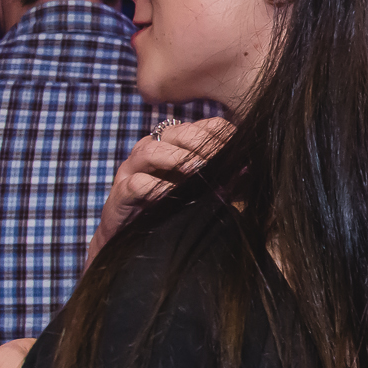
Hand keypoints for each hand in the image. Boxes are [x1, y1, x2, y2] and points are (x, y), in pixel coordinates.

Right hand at [85, 117, 233, 263]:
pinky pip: (136, 183)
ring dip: (175, 157)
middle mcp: (152, 150)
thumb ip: (222, 179)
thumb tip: (247, 169)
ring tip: (196, 168)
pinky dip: (154, 186)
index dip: (218, 131)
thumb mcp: (202, 192)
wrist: (134, 240)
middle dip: (198, 141)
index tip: (237, 142)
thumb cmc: (172, 209)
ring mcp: (133, 170)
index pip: (198, 127)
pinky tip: (171, 193)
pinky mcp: (120, 194)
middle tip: (217, 156)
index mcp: (174, 145)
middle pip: (175, 133)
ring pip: (150, 151)